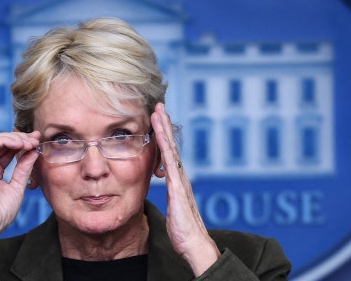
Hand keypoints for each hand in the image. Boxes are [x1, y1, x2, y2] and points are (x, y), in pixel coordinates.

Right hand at [0, 131, 40, 265]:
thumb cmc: (0, 213)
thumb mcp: (18, 186)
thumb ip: (24, 168)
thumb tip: (33, 151)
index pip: (9, 149)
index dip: (23, 142)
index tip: (38, 140)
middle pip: (3, 141)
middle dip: (21, 138)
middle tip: (36, 139)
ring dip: (14, 137)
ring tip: (29, 142)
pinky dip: (5, 141)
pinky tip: (19, 145)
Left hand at [151, 103, 219, 275]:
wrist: (194, 244)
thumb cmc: (183, 230)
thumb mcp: (173, 208)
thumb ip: (171, 197)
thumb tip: (168, 190)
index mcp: (177, 181)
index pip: (168, 153)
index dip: (163, 135)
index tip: (157, 119)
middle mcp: (180, 177)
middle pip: (171, 145)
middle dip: (165, 125)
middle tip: (159, 106)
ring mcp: (181, 181)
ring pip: (171, 150)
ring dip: (164, 130)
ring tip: (158, 113)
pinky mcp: (178, 188)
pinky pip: (170, 164)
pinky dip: (166, 148)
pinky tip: (161, 137)